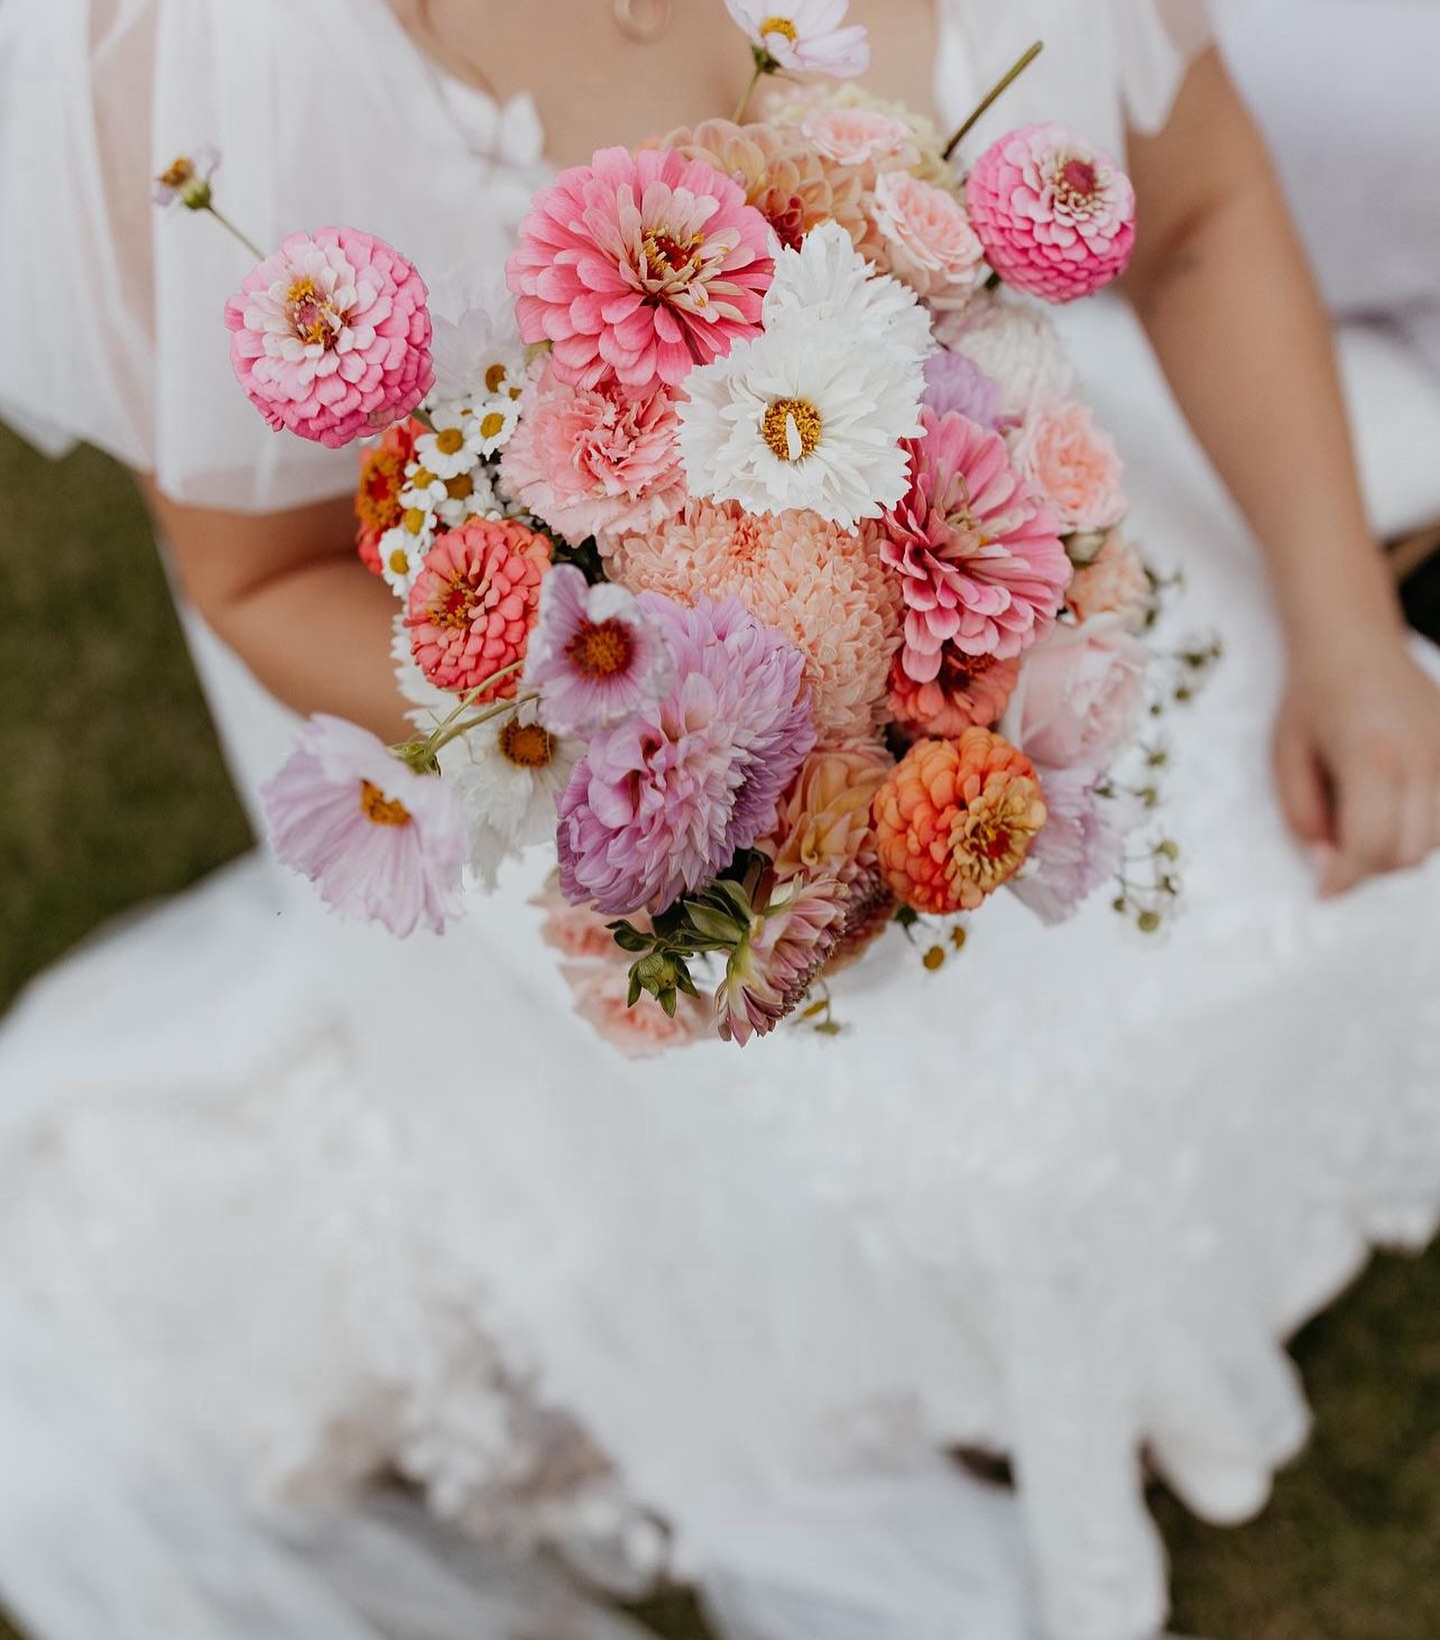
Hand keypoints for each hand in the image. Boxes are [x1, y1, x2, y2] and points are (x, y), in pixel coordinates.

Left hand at [1274, 624, 1439, 897]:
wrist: (1354, 644)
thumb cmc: (1312, 699)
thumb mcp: (1285, 756)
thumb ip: (1302, 815)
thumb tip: (1329, 864)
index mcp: (1370, 756)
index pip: (1370, 844)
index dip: (1345, 880)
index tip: (1324, 893)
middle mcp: (1421, 756)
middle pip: (1409, 853)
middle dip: (1370, 868)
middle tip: (1339, 857)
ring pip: (1435, 840)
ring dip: (1398, 849)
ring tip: (1362, 822)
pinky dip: (1421, 827)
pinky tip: (1390, 808)